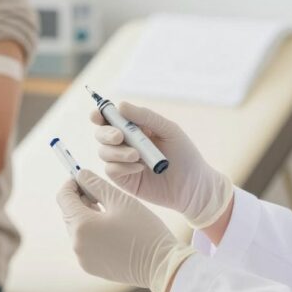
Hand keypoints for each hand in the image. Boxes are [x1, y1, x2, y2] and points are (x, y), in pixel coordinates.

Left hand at [56, 169, 194, 291]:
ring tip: (110, 212)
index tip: (85, 178)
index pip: (63, 196)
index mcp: (82, 225)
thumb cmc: (144, 230)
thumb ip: (96, 184)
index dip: (72, 183)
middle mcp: (77, 244)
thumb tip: (81, 175)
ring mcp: (83, 258)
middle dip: (81, 199)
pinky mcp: (91, 267)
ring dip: (87, 216)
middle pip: (69, 213)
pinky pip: (85, 243)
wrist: (161, 265)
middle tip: (101, 193)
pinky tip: (113, 230)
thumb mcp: (120, 200)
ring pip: (77, 228)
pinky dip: (93, 233)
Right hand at [92, 102, 232, 227]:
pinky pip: (111, 170)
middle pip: (101, 134)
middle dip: (106, 133)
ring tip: (137, 155)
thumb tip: (120, 105)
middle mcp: (125, 144)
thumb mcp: (168, 130)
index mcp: (135, 128)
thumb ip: (146, 117)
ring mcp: (123, 162)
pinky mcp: (124, 180)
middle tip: (119, 137)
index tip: (97, 116)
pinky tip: (140, 168)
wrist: (193, 186)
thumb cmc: (185, 155)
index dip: (100, 115)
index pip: (111, 118)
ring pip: (103, 152)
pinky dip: (122, 166)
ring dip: (117, 152)